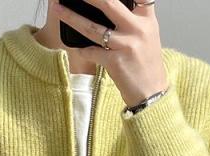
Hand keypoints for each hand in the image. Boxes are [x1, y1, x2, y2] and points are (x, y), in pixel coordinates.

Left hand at [53, 0, 168, 106]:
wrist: (151, 93)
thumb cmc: (147, 66)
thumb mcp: (148, 36)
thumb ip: (134, 19)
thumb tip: (112, 7)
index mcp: (147, 20)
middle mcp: (138, 29)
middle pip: (109, 3)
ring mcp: (126, 45)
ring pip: (93, 28)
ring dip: (72, 18)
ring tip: (58, 10)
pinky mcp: (115, 62)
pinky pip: (91, 51)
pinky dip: (81, 49)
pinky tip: (74, 46)